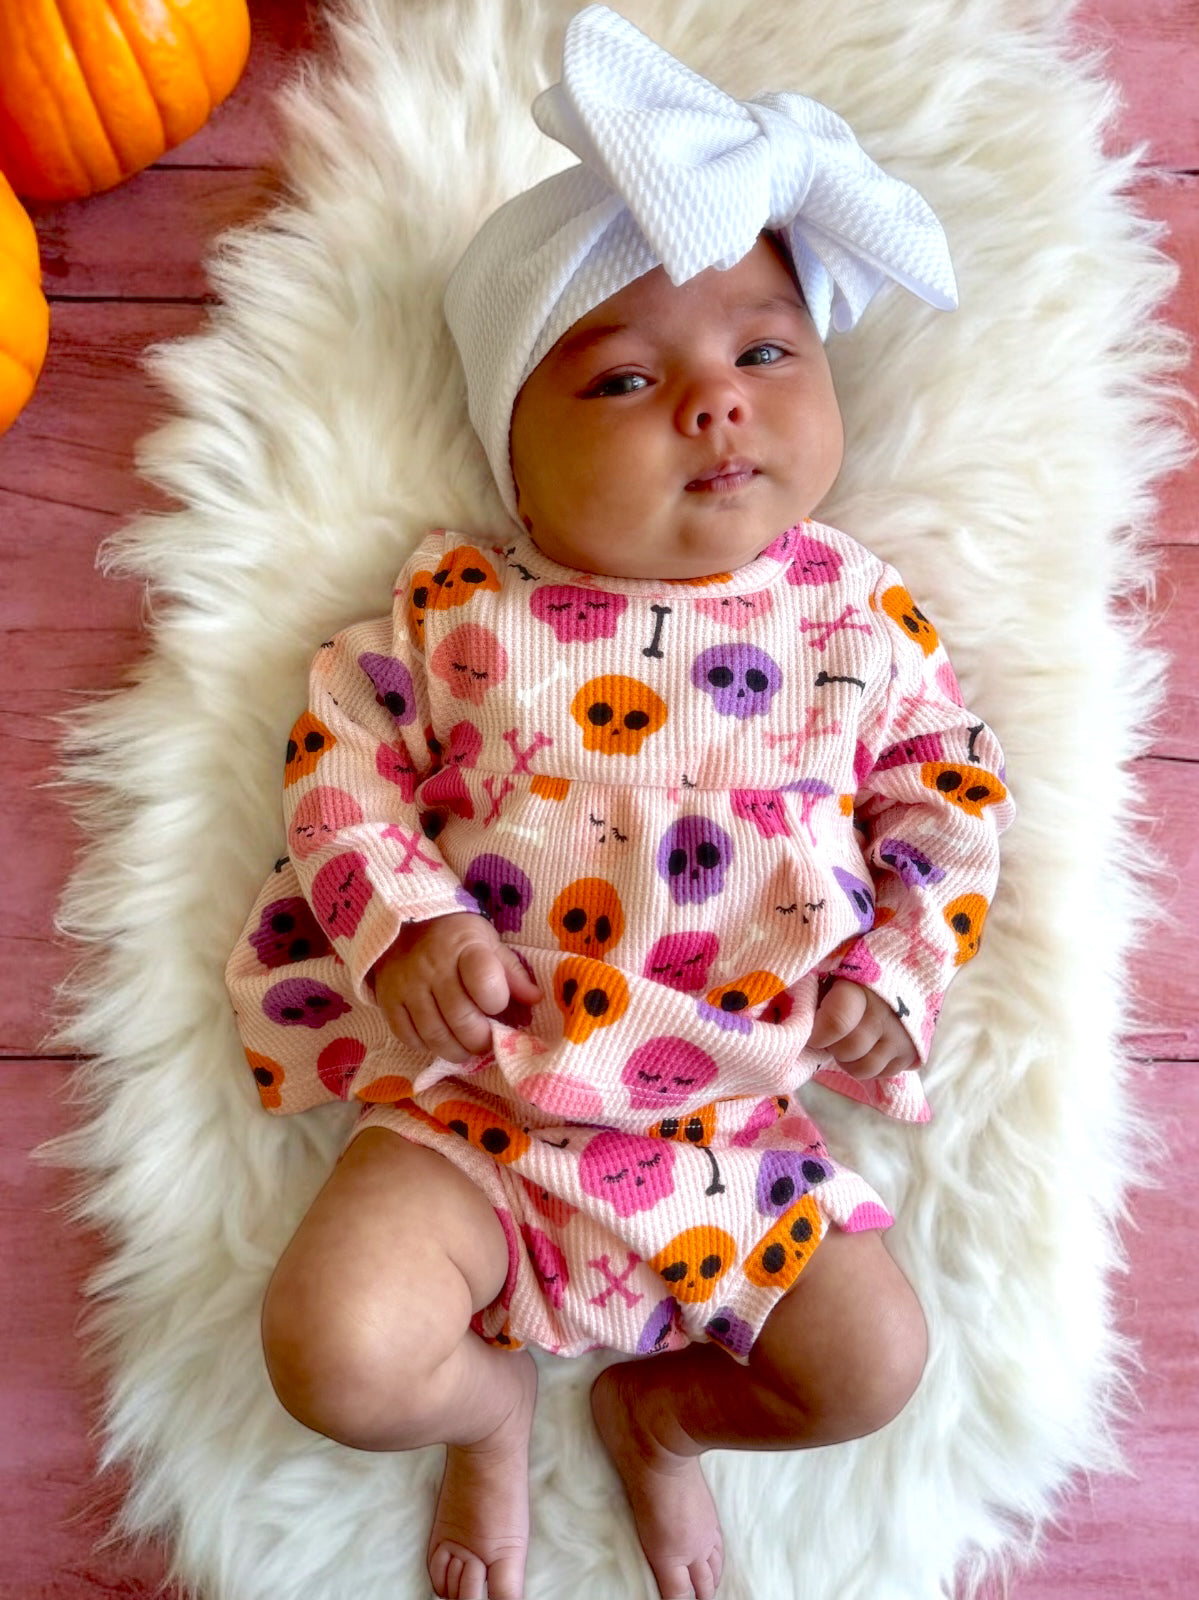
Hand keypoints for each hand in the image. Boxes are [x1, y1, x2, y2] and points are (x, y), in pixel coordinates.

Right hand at [372, 912, 542, 1063]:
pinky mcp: (388, 999)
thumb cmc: (456, 935)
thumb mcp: (488, 942)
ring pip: (434, 1034)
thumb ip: (511, 972)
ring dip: (456, 1051)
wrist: (405, 921)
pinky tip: (437, 1040)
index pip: (485, 984)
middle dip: (480, 1040)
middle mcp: (434, 968)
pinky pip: (407, 1035)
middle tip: (486, 1042)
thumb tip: (536, 999)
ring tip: (466, 1049)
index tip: (498, 1006)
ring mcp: (408, 985)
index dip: (496, 1002)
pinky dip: (425, 1046)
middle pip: (461, 1019)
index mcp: (465, 948)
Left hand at [806, 979, 917, 1079]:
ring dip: (850, 1060)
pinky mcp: (913, 1054)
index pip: (837, 1023)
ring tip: (849, 1041)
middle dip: (833, 1046)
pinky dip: (869, 1064)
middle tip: (832, 1034)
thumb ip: (813, 991)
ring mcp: (903, 1036)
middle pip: (849, 1050)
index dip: (819, 1034)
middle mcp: (886, 1014)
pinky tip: (867, 1046)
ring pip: (865, 1068)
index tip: (814, 1031)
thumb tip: (794, 1017)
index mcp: (861, 988)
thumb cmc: (853, 975)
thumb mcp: (831, 972)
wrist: (904, 974)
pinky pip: (882, 1074)